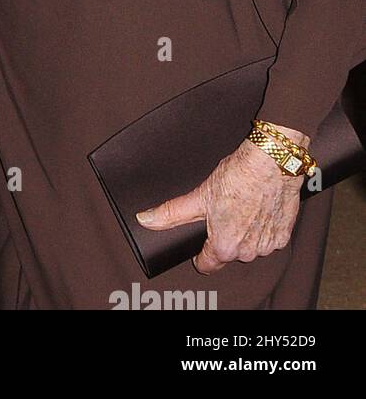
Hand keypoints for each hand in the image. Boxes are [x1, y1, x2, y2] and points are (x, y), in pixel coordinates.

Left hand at [136, 124, 308, 272]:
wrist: (270, 164)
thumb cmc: (236, 179)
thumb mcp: (198, 197)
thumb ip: (171, 214)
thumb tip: (145, 220)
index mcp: (225, 247)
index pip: (208, 265)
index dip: (199, 256)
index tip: (198, 246)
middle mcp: (248, 252)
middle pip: (229, 252)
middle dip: (223, 237)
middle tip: (220, 213)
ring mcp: (269, 245)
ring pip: (250, 245)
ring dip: (244, 232)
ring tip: (238, 207)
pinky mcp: (285, 235)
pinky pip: (268, 237)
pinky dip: (262, 227)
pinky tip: (256, 208)